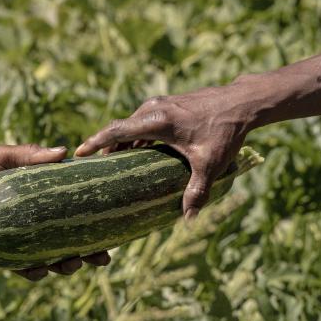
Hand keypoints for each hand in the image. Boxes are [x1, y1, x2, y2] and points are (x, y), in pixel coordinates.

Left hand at [0, 144, 110, 280]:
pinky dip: (37, 272)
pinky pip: (29, 271)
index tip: (112, 223)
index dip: (95, 219)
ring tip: (71, 262)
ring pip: (56, 261)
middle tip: (102, 257)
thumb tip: (64, 151)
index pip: (76, 211)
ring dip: (68, 265)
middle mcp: (38, 225)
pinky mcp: (9, 260)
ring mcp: (26, 244)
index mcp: (43, 202)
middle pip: (74, 241)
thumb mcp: (1, 157)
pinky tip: (39, 268)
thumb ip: (29, 153)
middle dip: (92, 252)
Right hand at [75, 82, 258, 217]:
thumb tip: (188, 219)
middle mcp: (153, 109)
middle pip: (121, 129)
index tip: (78, 153)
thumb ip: (197, 191)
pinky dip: (136, 136)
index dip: (95, 141)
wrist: (242, 101)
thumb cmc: (225, 130)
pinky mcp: (168, 105)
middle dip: (107, 147)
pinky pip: (143, 121)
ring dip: (123, 142)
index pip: (116, 130)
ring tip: (115, 163)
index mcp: (157, 121)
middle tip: (96, 169)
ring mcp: (160, 104)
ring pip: (133, 125)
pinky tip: (139, 152)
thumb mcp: (210, 163)